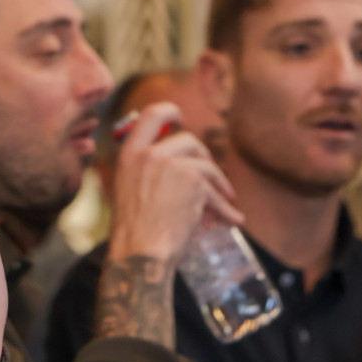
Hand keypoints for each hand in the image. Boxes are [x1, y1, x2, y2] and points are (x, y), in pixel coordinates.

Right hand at [108, 101, 242, 266]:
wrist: (140, 251)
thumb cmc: (135, 230)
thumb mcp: (129, 189)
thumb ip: (147, 170)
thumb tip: (180, 162)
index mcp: (129, 154)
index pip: (150, 115)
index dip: (169, 111)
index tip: (180, 115)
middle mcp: (148, 154)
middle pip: (189, 141)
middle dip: (205, 160)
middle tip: (212, 180)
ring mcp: (171, 165)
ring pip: (207, 166)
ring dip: (220, 186)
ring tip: (226, 204)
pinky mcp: (193, 181)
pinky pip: (217, 191)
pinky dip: (226, 208)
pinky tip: (231, 220)